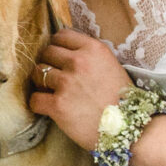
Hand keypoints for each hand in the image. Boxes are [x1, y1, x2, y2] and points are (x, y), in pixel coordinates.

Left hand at [28, 29, 131, 153]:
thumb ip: (89, 56)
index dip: (58, 47)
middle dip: (49, 64)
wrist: (130, 129)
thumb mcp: (111, 66)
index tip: (60, 58)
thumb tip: (64, 51)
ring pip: (37, 73)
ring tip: (53, 93)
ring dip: (41, 83)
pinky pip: (34, 98)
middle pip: (46, 52)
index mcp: (94, 49)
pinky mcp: (58, 105)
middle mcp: (79, 62)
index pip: (61, 35)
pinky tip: (48, 108)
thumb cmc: (123, 101)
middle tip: (56, 78)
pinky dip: (38, 104)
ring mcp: (67, 83)